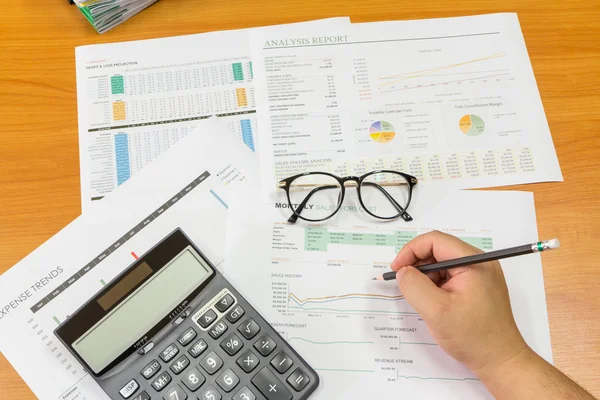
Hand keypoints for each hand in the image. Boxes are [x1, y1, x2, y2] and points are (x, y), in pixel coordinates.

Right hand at [390, 231, 528, 375]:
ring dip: (426, 277)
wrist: (499, 361)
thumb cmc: (474, 337)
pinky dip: (435, 285)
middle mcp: (479, 263)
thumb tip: (403, 271)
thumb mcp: (437, 311)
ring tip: (423, 299)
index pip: (435, 241)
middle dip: (417, 265)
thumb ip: (414, 286)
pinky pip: (448, 276)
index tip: (397, 269)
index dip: (411, 251)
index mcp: (474, 262)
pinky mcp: (476, 286)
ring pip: (441, 264)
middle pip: (438, 250)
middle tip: (405, 284)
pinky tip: (433, 303)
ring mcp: (479, 274)